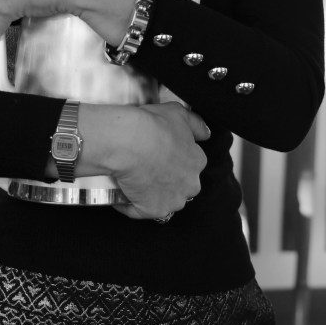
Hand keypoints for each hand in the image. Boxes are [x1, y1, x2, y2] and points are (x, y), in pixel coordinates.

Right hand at [81, 102, 210, 220]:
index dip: (173, 159)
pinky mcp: (153, 211)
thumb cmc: (152, 125)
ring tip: (131, 179)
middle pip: (180, 185)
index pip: (190, 164)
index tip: (159, 153)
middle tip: (145, 165)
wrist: (129, 142)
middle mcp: (190, 184)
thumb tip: (206, 133)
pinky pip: (139, 210)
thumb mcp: (178, 113)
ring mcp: (173, 200)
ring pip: (162, 200)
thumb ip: (196, 124)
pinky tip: (119, 191)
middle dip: (166, 179)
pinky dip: (128, 203)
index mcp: (197, 161)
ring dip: (150, 193)